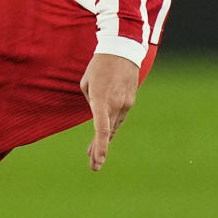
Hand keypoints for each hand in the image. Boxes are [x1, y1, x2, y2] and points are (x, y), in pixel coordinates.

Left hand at [80, 52, 139, 170]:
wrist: (122, 51)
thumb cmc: (98, 66)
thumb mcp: (86, 84)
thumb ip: (90, 102)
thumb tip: (97, 115)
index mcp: (101, 100)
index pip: (101, 129)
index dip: (99, 146)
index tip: (96, 160)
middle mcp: (115, 105)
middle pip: (107, 133)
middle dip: (99, 149)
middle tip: (93, 166)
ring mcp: (125, 104)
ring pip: (114, 126)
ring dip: (104, 140)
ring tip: (93, 154)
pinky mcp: (130, 100)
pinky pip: (119, 117)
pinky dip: (111, 126)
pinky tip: (105, 135)